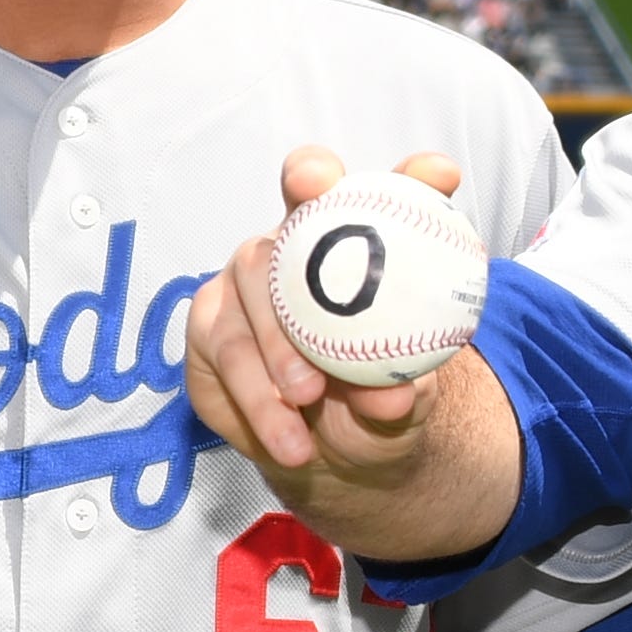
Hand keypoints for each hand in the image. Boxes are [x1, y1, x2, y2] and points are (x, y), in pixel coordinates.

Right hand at [184, 143, 470, 505]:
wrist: (326, 457)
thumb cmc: (371, 404)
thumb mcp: (404, 400)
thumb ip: (403, 390)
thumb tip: (396, 395)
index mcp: (344, 245)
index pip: (344, 192)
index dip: (353, 176)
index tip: (424, 174)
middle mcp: (286, 252)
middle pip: (282, 233)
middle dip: (296, 258)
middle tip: (330, 285)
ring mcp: (240, 286)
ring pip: (250, 300)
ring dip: (278, 353)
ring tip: (306, 400)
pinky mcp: (207, 329)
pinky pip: (226, 356)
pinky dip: (258, 402)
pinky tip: (288, 439)